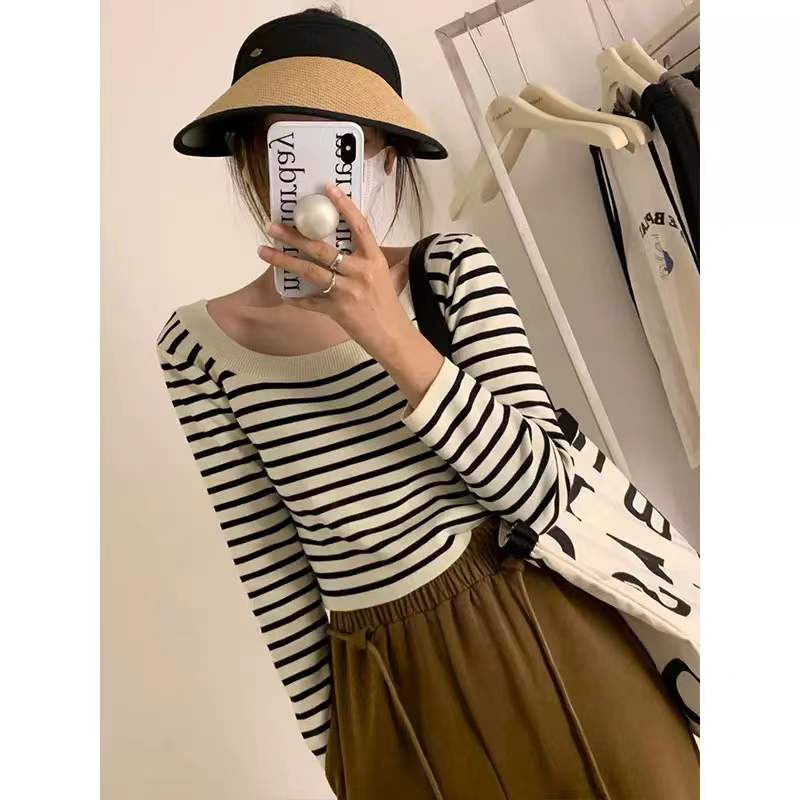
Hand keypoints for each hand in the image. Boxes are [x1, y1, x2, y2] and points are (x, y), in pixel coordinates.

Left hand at [256, 183, 412, 360]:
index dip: (344, 206)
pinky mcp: (337, 310)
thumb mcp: (387, 276)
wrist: (392, 336)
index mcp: (373, 260)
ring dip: (284, 261)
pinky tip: (284, 294)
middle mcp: (360, 272)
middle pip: (322, 249)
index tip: (328, 189)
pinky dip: (297, 299)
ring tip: (264, 251)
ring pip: (311, 272)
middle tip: (273, 226)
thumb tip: (358, 241)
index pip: (359, 226)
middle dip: (294, 236)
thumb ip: (372, 259)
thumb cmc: (388, 306)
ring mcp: (348, 292)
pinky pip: (311, 302)